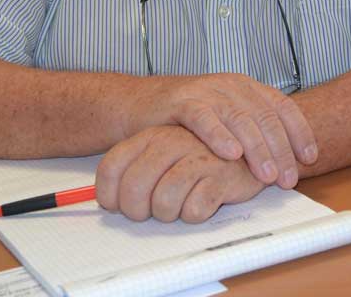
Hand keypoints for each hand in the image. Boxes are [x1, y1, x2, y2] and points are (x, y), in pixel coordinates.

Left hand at [96, 125, 265, 222]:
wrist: (245, 147)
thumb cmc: (196, 157)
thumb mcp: (159, 155)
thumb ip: (131, 171)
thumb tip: (105, 201)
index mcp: (150, 136)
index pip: (111, 168)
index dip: (109, 196)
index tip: (118, 206)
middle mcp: (171, 142)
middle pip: (134, 190)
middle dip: (138, 211)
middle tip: (150, 211)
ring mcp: (197, 157)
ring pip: (164, 203)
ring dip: (169, 213)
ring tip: (179, 204)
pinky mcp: (222, 176)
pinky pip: (194, 210)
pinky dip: (194, 214)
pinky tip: (202, 200)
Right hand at [134, 73, 316, 188]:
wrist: (141, 104)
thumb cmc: (189, 121)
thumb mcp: (228, 120)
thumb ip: (253, 132)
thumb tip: (288, 162)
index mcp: (247, 88)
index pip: (282, 107)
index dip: (299, 132)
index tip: (309, 158)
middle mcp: (231, 86)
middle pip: (265, 116)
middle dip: (280, 149)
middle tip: (287, 179)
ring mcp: (206, 92)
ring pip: (239, 118)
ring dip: (256, 148)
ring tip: (266, 174)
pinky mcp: (181, 101)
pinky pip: (204, 118)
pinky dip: (219, 135)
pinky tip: (231, 153)